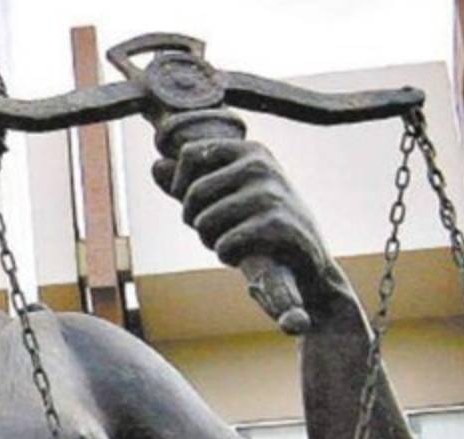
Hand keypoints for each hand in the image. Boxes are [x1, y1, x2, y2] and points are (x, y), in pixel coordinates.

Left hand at [151, 113, 346, 317]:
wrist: (308, 263)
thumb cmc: (260, 225)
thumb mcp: (228, 198)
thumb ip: (190, 182)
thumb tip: (155, 165)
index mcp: (251, 150)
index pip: (189, 153)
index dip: (180, 184)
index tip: (194, 204)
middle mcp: (262, 165)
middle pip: (193, 193)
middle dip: (195, 220)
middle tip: (215, 231)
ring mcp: (271, 194)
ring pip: (205, 221)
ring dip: (211, 240)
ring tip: (231, 241)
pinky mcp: (278, 225)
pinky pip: (224, 244)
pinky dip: (226, 255)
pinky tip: (245, 254)